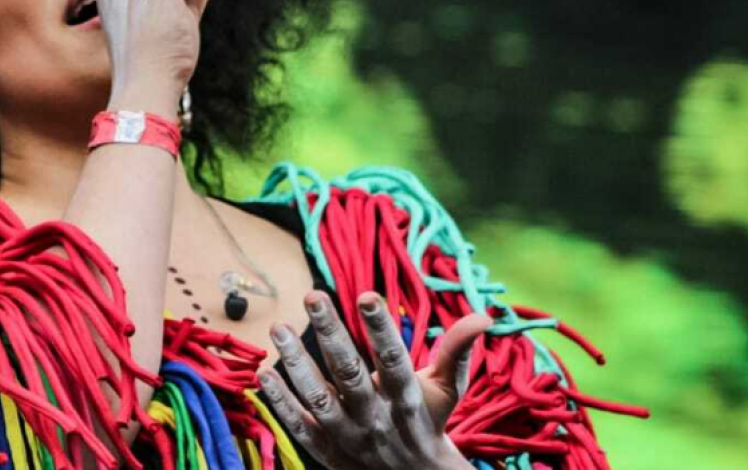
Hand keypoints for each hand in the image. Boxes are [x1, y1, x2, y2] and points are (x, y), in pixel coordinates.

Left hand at [258, 290, 491, 469]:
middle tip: (312, 294)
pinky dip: (281, 404)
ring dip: (296, 364)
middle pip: (351, 375)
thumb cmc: (430, 423)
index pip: (395, 361)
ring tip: (278, 328)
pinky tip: (263, 375)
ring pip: (319, 400)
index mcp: (409, 401)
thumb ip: (457, 350)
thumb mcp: (448, 390)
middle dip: (331, 334)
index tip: (366, 295)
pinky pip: (301, 428)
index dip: (382, 330)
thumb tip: (484, 316)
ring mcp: (350, 438)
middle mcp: (378, 419)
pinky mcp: (328, 453)